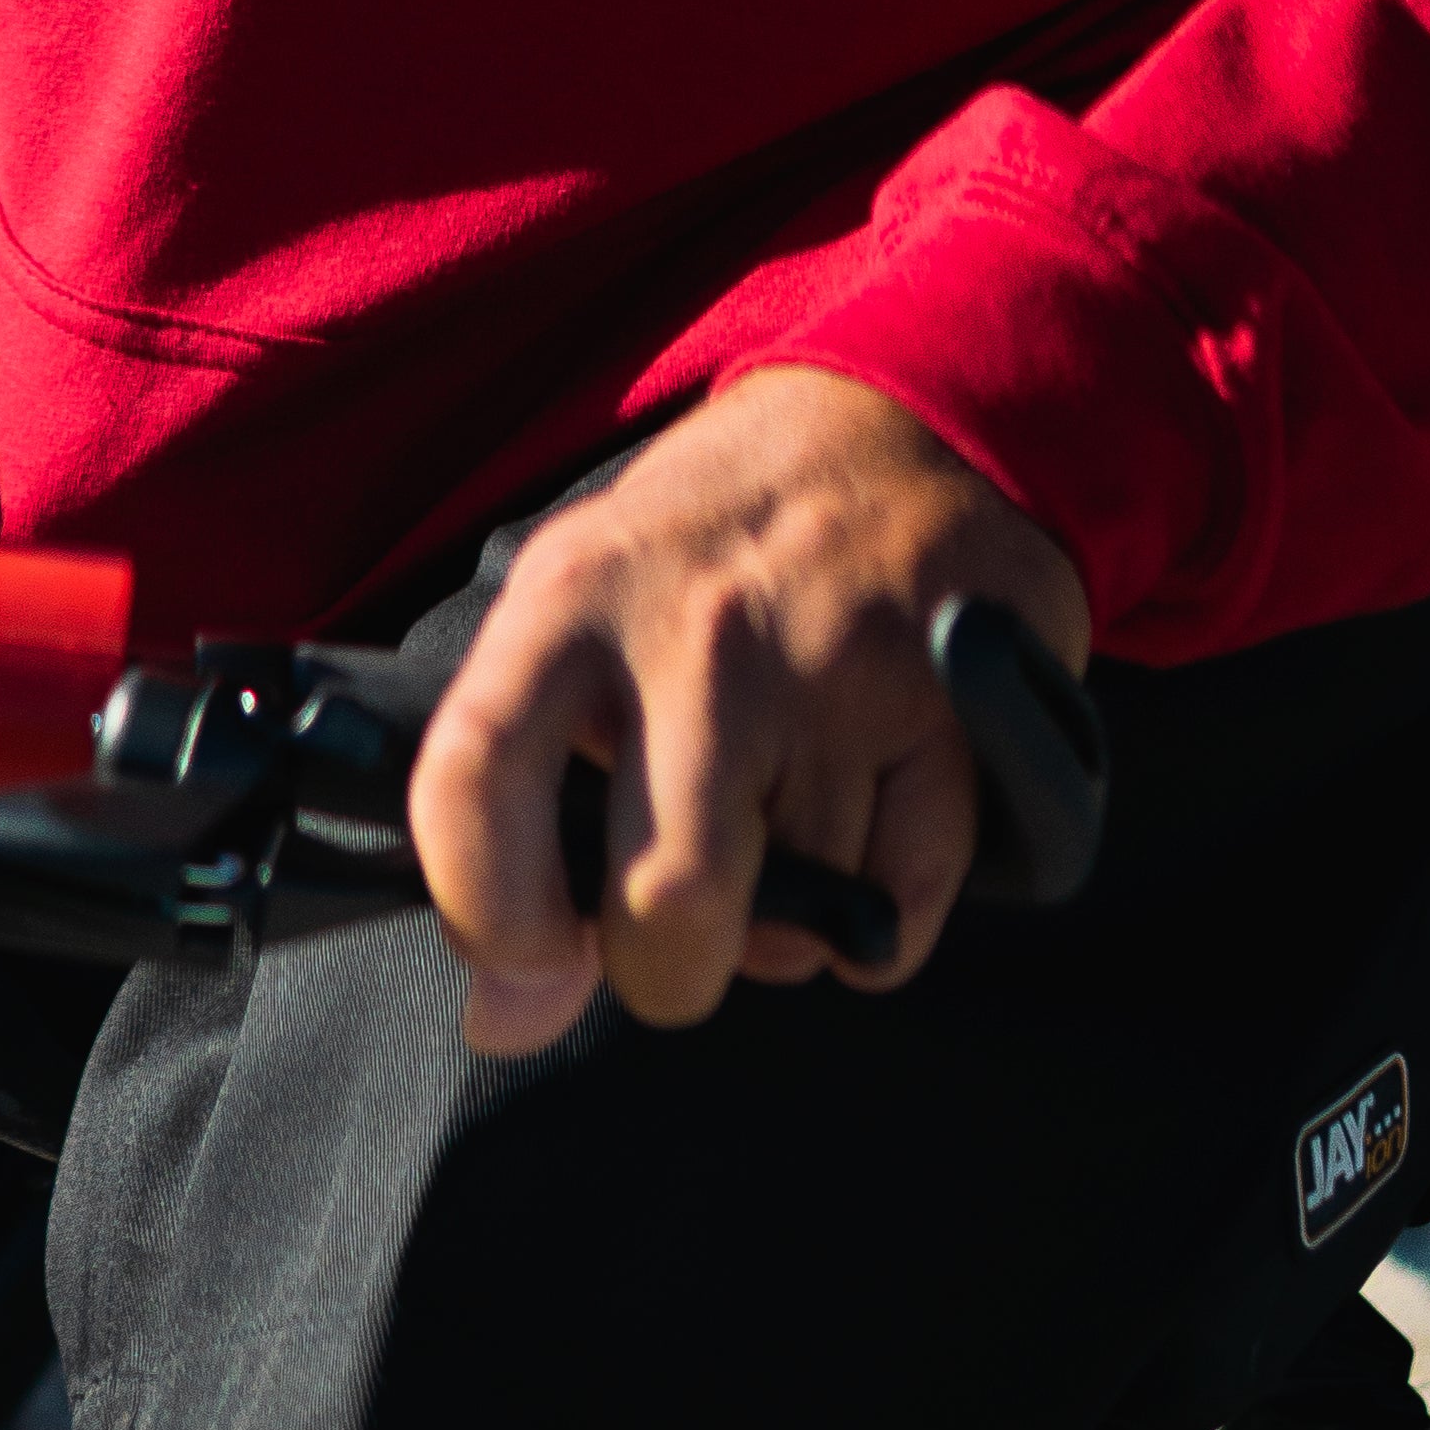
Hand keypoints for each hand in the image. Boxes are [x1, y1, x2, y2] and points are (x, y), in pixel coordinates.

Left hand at [405, 369, 1090, 1057]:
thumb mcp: (586, 606)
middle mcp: (703, 628)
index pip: (476, 776)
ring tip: (783, 806)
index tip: (523, 963)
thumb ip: (526, 792)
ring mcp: (837, 665)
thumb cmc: (714, 544)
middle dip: (671, 971)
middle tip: (673, 933)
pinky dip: (878, 916)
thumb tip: (509, 1015)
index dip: (488, 911)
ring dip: (787, 919)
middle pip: (671, 904)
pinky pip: (900, 910)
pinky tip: (864, 819)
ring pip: (802, 918)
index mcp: (574, 593)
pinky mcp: (953, 706)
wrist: (905, 415)